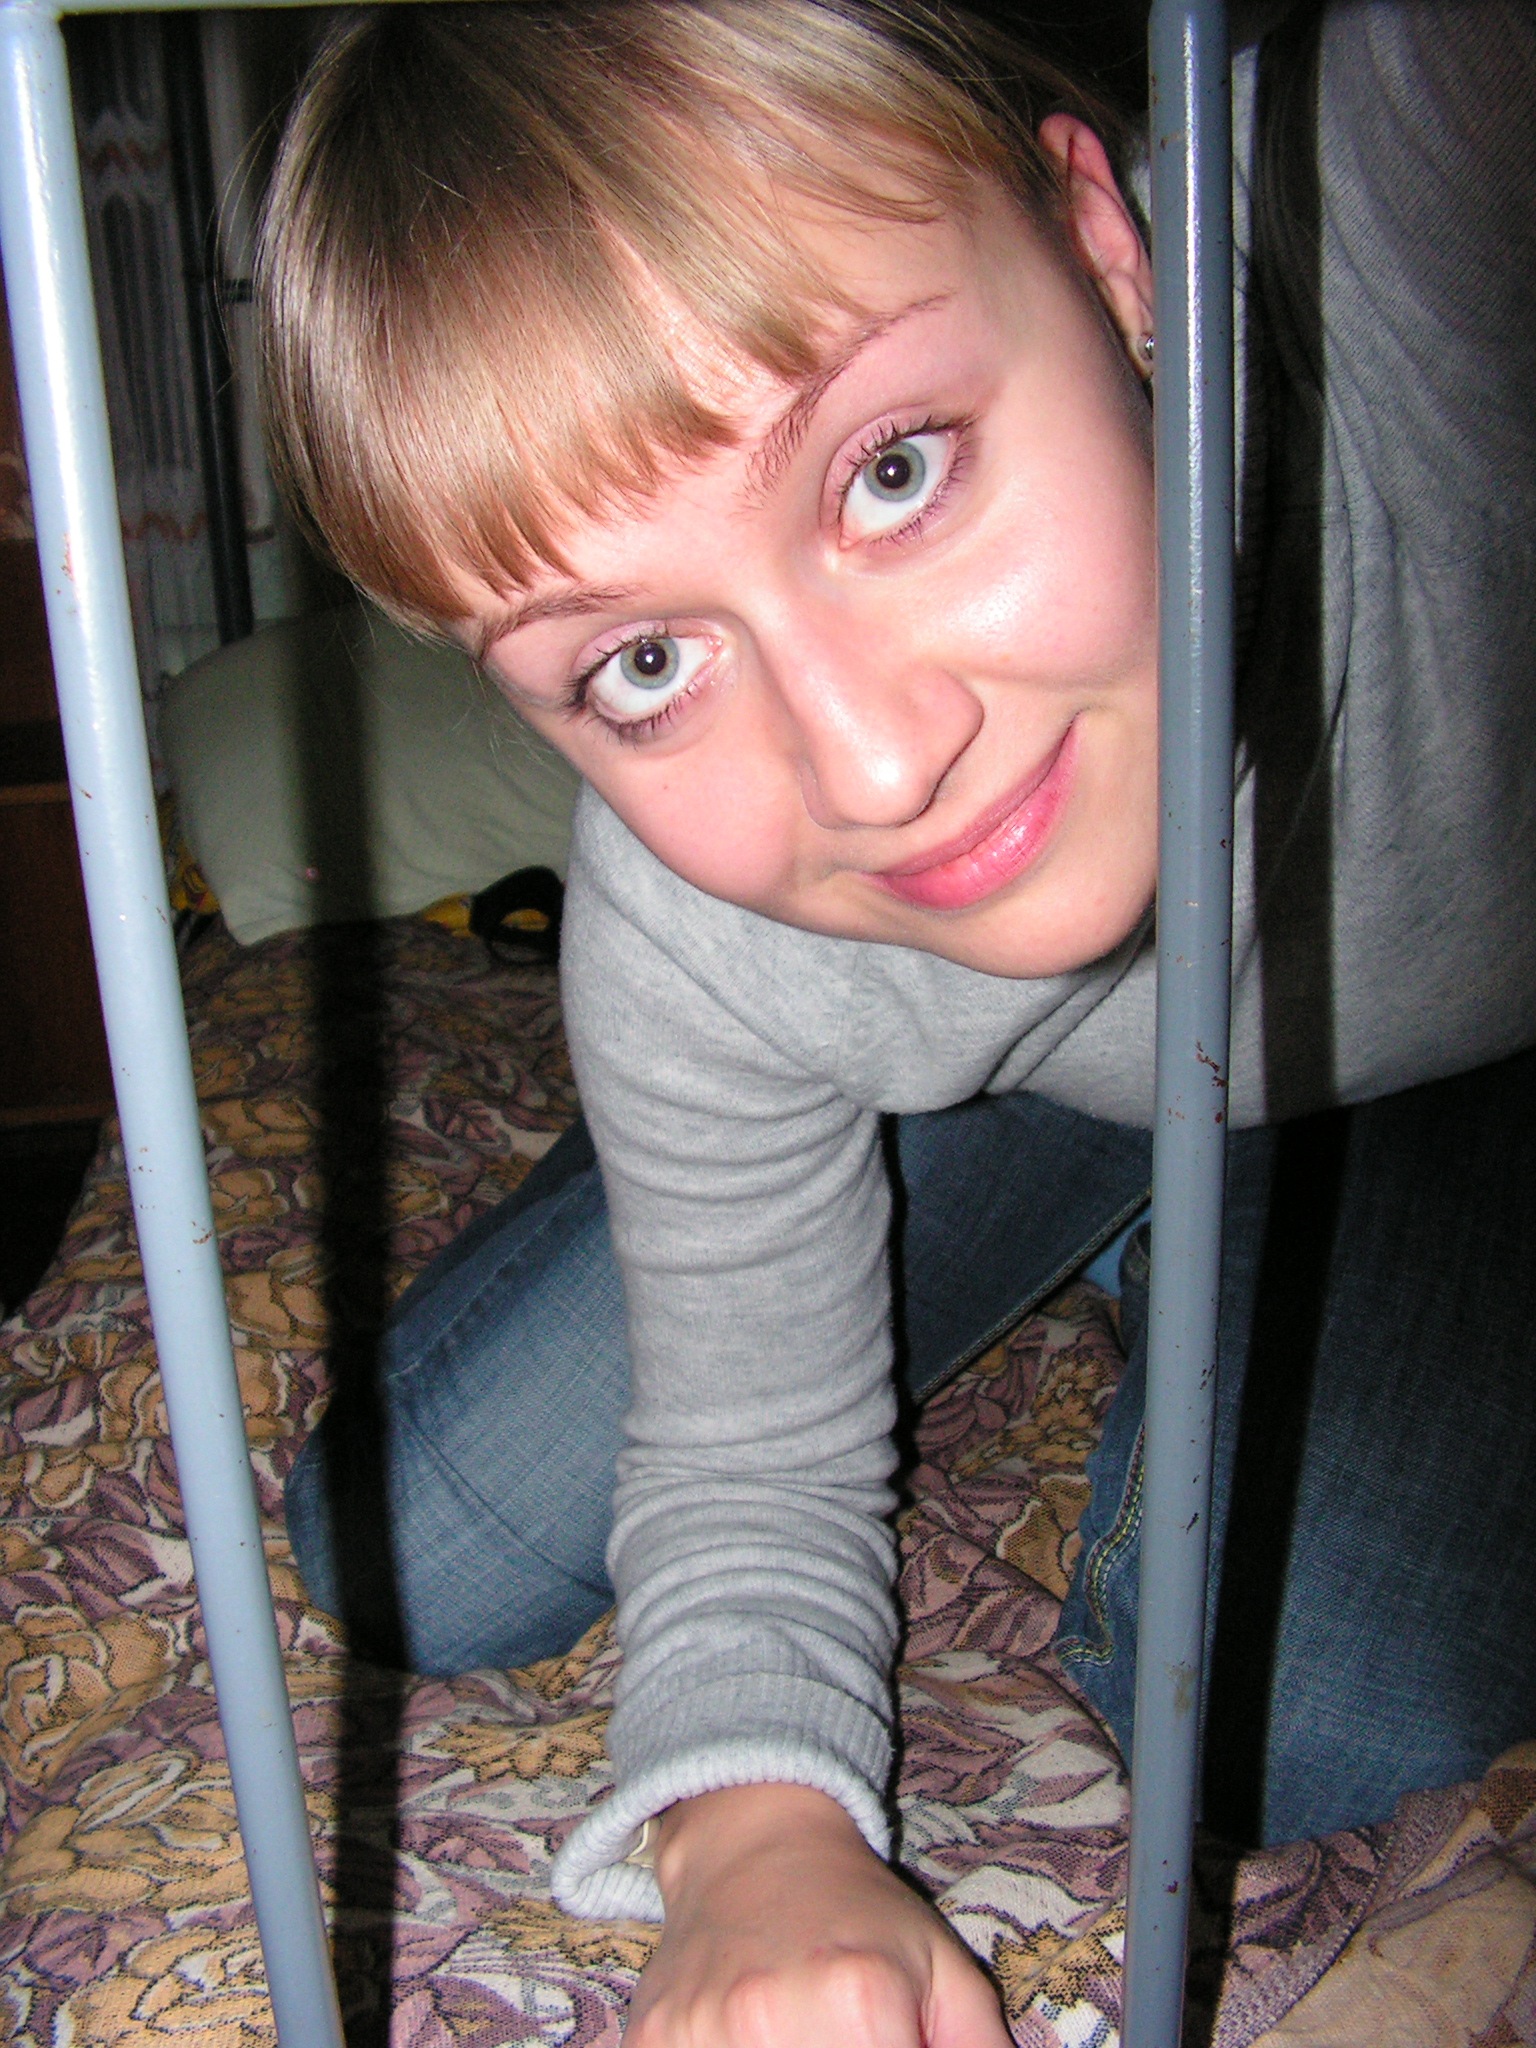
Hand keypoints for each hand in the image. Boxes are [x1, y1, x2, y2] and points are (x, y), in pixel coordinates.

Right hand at [624, 1783, 1012, 2047]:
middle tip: (845, 2035)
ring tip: (799, 2032)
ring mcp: (701, 2033)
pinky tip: (746, 2037)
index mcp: (861, 2003)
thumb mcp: (946, 1973)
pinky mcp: (651, 2041)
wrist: (752, 1840)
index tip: (892, 2044)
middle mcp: (770, 2020)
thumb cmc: (861, 1914)